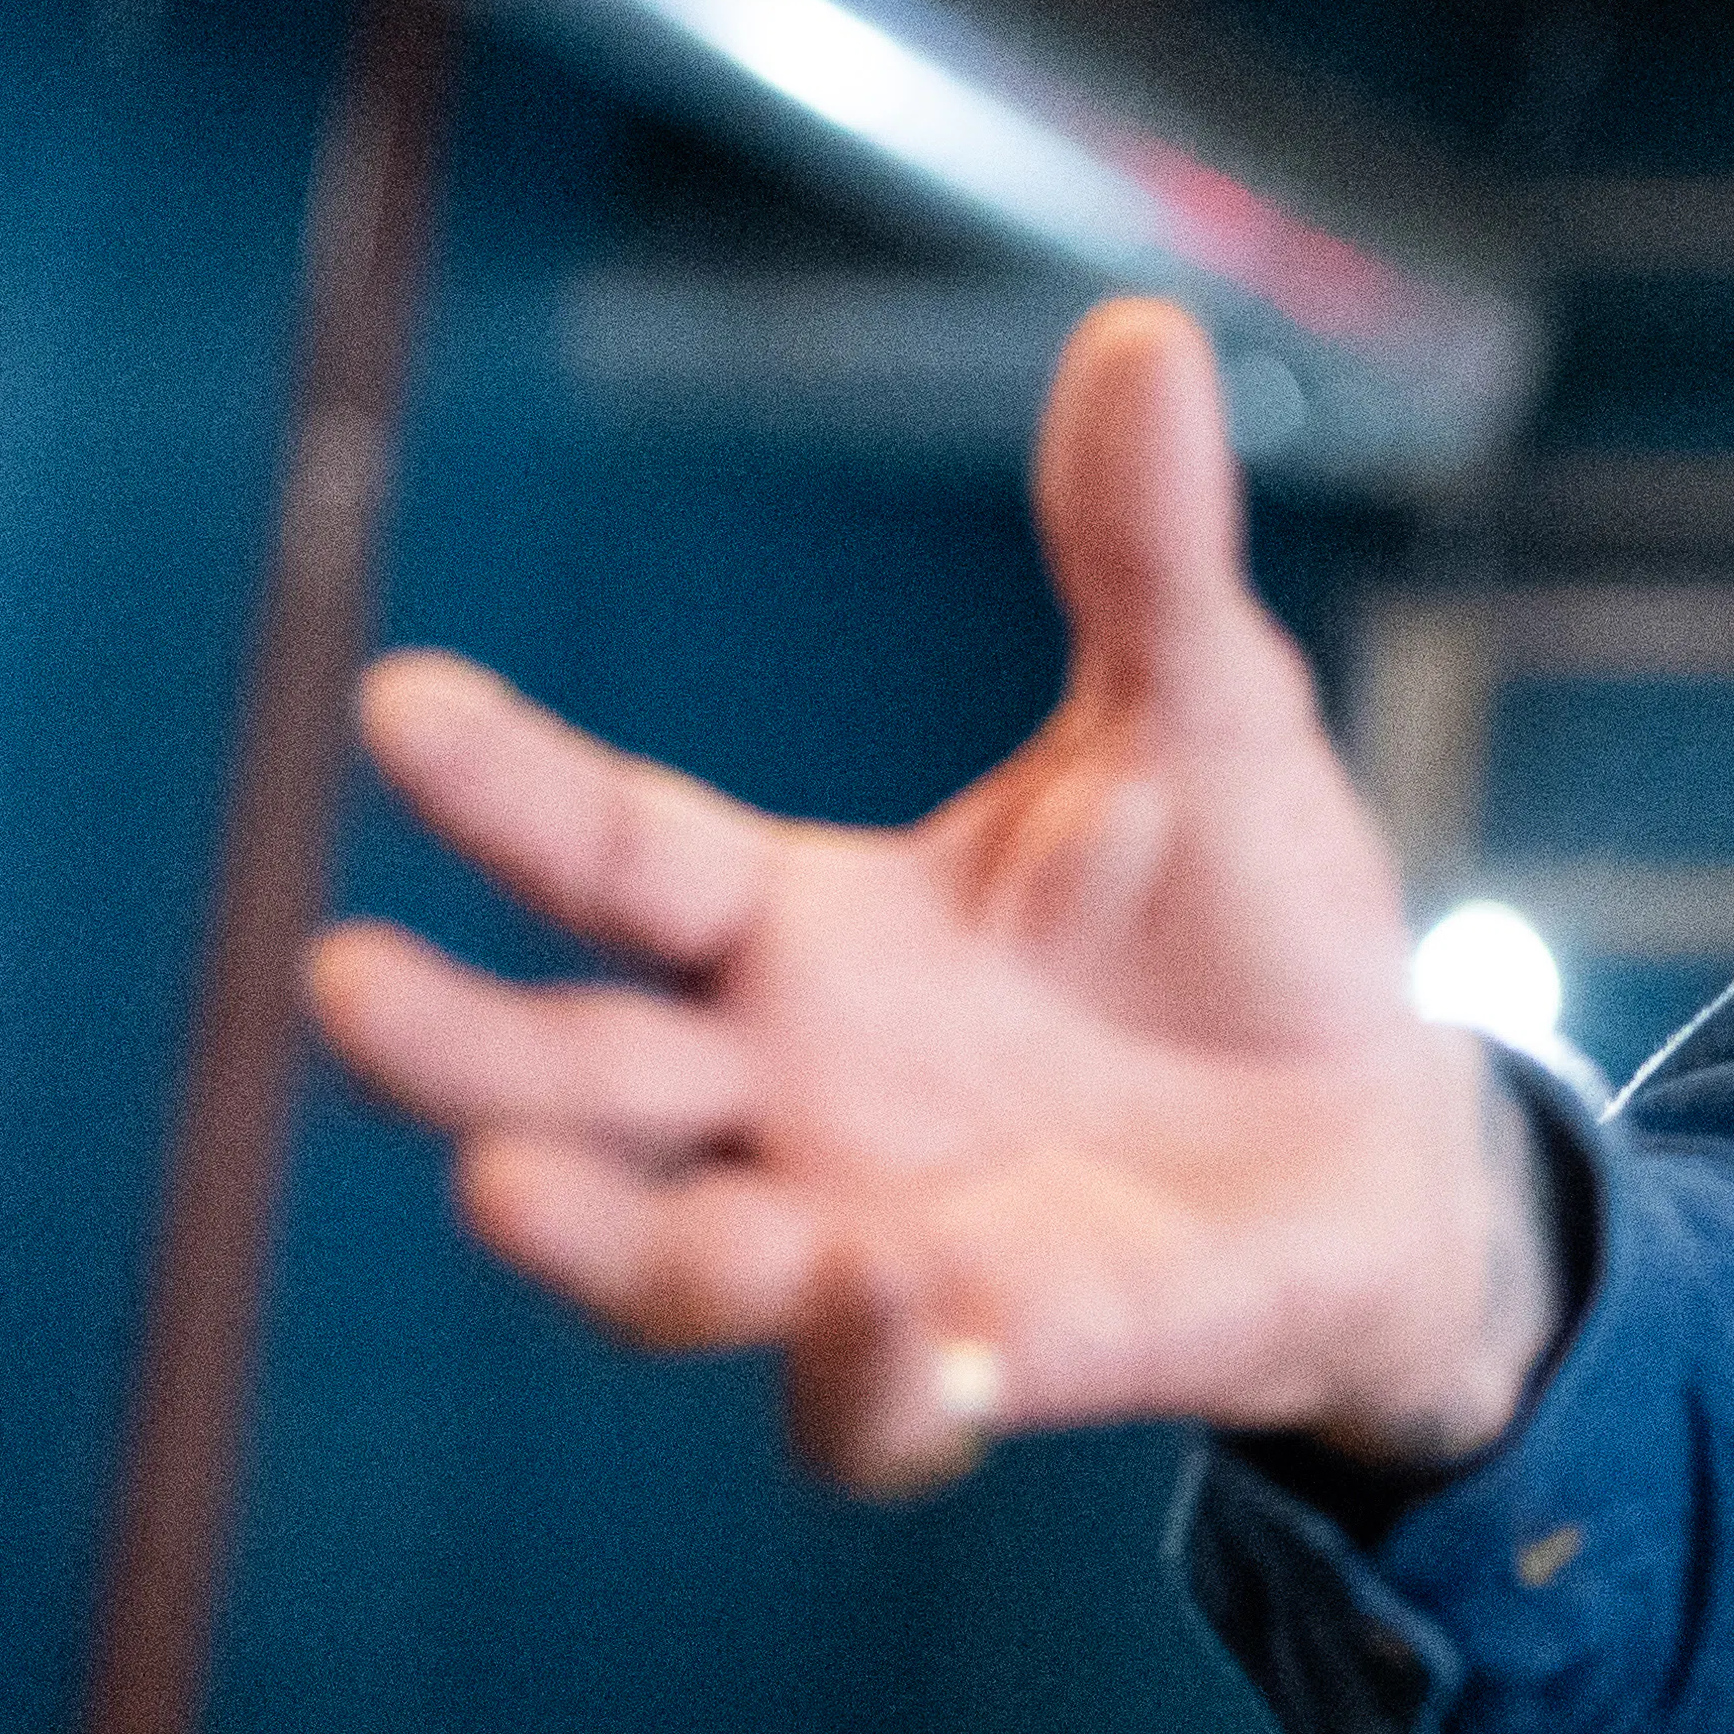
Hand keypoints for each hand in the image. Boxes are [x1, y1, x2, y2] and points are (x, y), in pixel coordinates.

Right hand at [306, 299, 1550, 1496]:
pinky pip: (882, 1403)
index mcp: (806, 929)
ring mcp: (872, 1238)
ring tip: (524, 1196)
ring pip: (678, 1267)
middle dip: (454, 1049)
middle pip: (571, 1078)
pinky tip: (896, 1331)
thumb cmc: (1254, 926)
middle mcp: (794, 1092)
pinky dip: (870, 1380)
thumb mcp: (1209, 720)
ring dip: (611, 1239)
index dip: (505, 788)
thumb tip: (1144, 330)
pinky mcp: (991, 1357)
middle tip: (346, 985)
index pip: (616, 853)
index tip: (398, 706)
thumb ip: (1142, 554)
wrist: (1386, 1137)